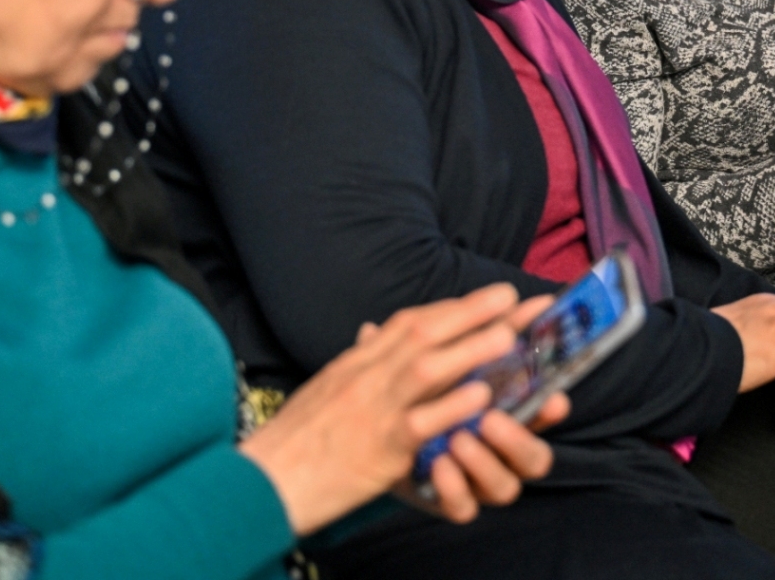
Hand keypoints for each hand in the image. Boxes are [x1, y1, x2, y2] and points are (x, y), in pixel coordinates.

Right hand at [238, 284, 563, 533]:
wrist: (264, 478)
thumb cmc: (298, 436)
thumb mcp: (330, 385)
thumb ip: (361, 360)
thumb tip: (375, 332)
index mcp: (357, 360)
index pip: (410, 322)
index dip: (452, 307)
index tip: (486, 296)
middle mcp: (365, 375)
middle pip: (422, 332)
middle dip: (470, 312)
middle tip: (510, 298)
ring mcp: (372, 409)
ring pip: (426, 369)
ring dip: (470, 349)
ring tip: (509, 337)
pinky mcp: (378, 447)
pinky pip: (419, 423)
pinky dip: (451, 407)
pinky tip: (481, 398)